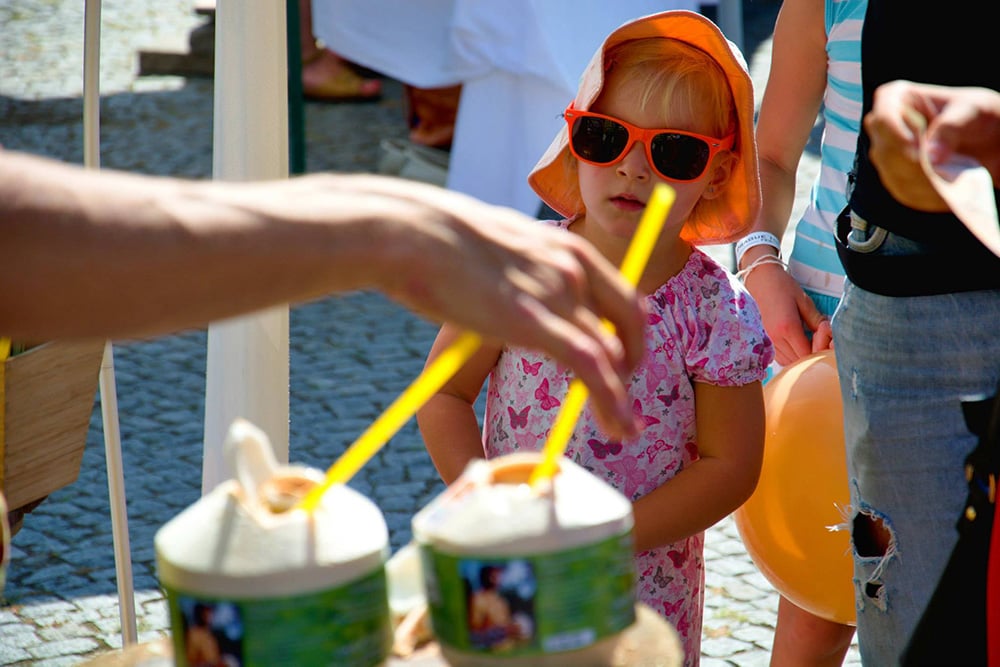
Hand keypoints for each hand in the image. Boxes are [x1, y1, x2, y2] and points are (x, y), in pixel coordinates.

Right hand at [354, 176, 646, 437]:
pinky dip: (610, 400)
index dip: (630, 331)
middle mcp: (572, 267)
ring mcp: (557, 294)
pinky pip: (590, 368)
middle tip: (624, 398)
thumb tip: (505, 282)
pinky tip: (615, 426)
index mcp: (564, 245)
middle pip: (630, 322)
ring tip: (624, 430)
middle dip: (632, 364)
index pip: (620, 293)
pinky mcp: (534, 323)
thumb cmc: (437, 235)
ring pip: (611, 354)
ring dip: (621, 397)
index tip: (623, 358)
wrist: (412, 231)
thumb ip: (517, 265)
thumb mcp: (496, 243)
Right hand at [741, 250, 830, 365]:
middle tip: (818, 342)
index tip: (824, 340)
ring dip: (800, 358)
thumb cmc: (783, 287)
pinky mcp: (764, 340)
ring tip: (807, 343)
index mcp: (788, 327)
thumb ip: (816, 320)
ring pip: (788, 362)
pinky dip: (790, 356)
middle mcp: (776, 337)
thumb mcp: (804, 301)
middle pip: (798, 361)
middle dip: (811, 356)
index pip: (807, 354)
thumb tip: (828, 334)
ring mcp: (768, 340)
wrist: (760, 280)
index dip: (819, 352)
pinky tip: (796, 345)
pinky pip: (780, 357)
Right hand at [865, 80, 999, 210]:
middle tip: (937, 174)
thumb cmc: (977, 114)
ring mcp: (889, 154)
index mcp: (899, 98)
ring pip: (891, 174)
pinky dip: (921, 197)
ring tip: (946, 188)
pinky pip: (902, 191)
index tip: (916, 150)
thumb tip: (931, 156)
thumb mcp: (972, 110)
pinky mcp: (898, 176)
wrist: (988, 138)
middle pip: (884, 149)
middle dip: (910, 166)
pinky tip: (942, 197)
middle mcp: (887, 127)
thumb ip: (951, 127)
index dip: (893, 133)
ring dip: (918, 185)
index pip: (882, 115)